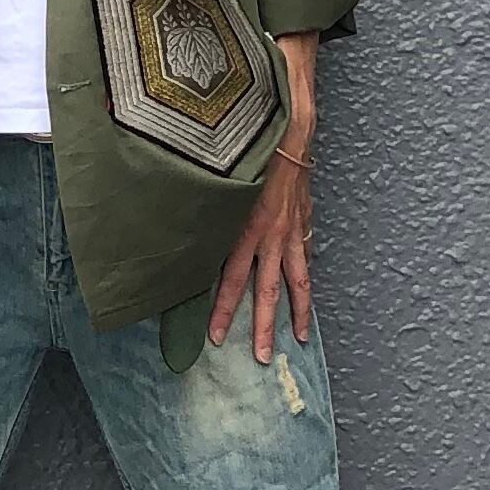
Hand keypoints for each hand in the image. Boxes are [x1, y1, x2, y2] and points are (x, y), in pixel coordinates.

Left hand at [208, 134, 311, 361]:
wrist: (288, 131)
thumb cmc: (248, 153)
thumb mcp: (220, 185)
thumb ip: (207, 216)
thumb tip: (185, 242)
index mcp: (247, 228)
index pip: (232, 280)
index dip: (223, 310)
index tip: (215, 336)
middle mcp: (271, 236)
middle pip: (267, 291)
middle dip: (263, 327)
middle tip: (261, 358)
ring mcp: (291, 231)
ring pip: (295, 282)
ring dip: (296, 313)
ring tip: (298, 338)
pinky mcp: (303, 222)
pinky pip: (304, 259)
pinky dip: (305, 280)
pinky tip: (304, 295)